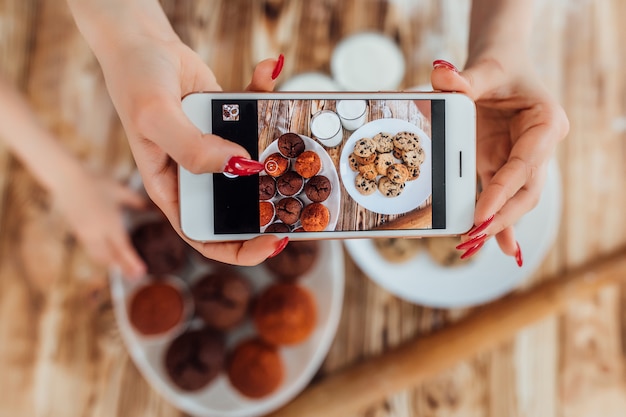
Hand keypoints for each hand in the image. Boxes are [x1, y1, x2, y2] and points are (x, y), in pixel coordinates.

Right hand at [52, 174, 146, 277]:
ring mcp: (85, 234)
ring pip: (99, 255)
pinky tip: (108, 257)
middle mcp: (96, 232)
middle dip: (124, 267)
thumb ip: (136, 201)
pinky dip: (102, 256)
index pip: (123, 248)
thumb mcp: (119, 190)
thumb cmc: (95, 182)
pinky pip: (92, 249)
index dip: (132, 261)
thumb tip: (151, 208)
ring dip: (112, 263)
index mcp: (109, 223)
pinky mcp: (78, 232)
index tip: (142, 271)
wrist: (67, 179)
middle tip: (136, 276)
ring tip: (124, 270)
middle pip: (111, 257)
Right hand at [95, 33, 286, 264]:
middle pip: (238, 205)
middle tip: (301, 194)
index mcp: (171, 188)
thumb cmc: (136, 81)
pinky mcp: (229, 122)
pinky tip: (269, 72)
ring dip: (278, 150)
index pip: (204, 235)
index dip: (238, 248)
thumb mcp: (155, 117)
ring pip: (255, 163)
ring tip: (296, 138)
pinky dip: (266, 96)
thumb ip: (193, 148)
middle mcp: (196, 174)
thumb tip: (242, 166)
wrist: (141, 41)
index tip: (272, 241)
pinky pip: (255, 118)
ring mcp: (215, 148)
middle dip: (271, 205)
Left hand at [431, 56, 568, 263]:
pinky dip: (495, 220)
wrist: (502, 69)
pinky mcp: (503, 166)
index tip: (481, 213)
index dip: (504, 191)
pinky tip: (491, 244)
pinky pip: (500, 197)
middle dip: (502, 217)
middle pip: (526, 190)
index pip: (524, 165)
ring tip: (474, 245)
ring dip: (497, 224)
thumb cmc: (499, 67)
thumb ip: (465, 77)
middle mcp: (538, 147)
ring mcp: (521, 160)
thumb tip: (441, 77)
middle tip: (476, 237)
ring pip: (516, 200)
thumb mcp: (485, 68)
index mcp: (545, 123)